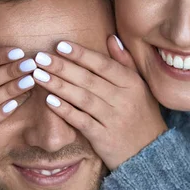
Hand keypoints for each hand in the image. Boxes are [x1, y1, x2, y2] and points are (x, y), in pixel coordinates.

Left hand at [33, 36, 167, 169]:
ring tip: (38, 75)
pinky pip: (81, 121)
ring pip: (83, 99)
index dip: (81, 54)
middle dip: (62, 67)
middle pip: (89, 80)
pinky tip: (49, 101)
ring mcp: (114, 120)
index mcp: (132, 84)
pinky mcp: (104, 138)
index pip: (103, 65)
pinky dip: (65, 110)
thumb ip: (125, 62)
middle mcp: (124, 100)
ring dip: (59, 86)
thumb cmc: (142, 115)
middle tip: (40, 57)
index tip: (60, 45)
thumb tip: (111, 38)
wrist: (151, 151)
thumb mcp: (140, 87)